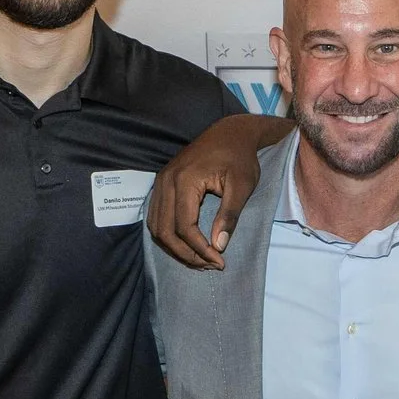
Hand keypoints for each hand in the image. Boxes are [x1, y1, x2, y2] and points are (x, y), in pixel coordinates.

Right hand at [148, 112, 286, 269]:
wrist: (230, 133)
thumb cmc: (240, 157)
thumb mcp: (242, 186)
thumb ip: (229, 216)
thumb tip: (218, 246)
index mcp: (185, 180)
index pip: (184, 226)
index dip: (200, 249)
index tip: (219, 262)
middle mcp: (166, 181)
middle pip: (165, 231)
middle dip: (186, 254)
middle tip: (209, 265)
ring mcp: (161, 182)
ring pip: (156, 226)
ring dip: (175, 247)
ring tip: (200, 259)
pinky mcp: (162, 184)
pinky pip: (157, 217)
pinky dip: (169, 235)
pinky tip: (188, 244)